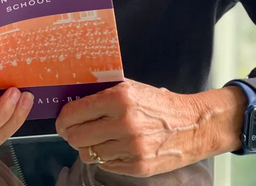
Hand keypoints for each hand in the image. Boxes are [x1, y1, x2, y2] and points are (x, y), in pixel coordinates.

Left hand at [55, 78, 245, 176]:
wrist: (192, 125)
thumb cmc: (158, 104)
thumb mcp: (132, 88)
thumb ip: (104, 94)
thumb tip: (74, 100)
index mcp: (120, 97)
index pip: (75, 112)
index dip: (64, 117)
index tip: (63, 119)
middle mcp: (124, 122)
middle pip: (76, 136)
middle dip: (71, 133)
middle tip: (73, 130)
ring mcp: (130, 147)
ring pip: (88, 153)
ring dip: (88, 146)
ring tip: (98, 138)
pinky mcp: (136, 166)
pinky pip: (105, 165)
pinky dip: (105, 157)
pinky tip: (115, 146)